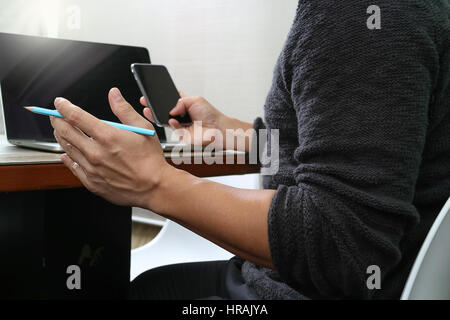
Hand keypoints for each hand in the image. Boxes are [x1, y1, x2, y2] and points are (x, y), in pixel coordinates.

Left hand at [50, 88, 172, 211]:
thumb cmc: (150, 160)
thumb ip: (124, 110)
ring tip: (60, 131)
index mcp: (107, 136)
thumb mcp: (143, 128)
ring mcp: (92, 169)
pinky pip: (73, 168)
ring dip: (61, 137)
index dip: (64, 107)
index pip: (76, 117)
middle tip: (55, 115)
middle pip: (66, 132)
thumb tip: (114, 95)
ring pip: (67, 149)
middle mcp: (96, 153)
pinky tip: (67, 154)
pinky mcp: (92, 182)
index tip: (59, 103)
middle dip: (57, 120)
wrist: (154, 187)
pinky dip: (67, 158)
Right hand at [140, 93, 229, 146]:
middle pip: (164, 111)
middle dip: (153, 107)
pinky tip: (172, 120)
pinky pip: (172, 129)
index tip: (150, 95)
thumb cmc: (210, 114)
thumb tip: (171, 109)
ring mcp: (181, 125)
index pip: (170, 100)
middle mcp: (181, 115)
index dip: (160, 98)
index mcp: (184, 105)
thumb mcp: (195, 99)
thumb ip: (180, 101)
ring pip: (165, 121)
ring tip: (151, 110)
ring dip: (157, 116)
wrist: (218, 128)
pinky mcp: (182, 134)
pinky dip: (171, 124)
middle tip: (145, 102)